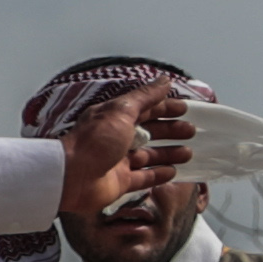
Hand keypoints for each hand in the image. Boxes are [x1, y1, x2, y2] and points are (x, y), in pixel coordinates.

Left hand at [56, 91, 192, 220]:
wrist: (71, 176)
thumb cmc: (95, 140)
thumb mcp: (121, 111)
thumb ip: (145, 96)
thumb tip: (165, 80)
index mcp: (115, 117)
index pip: (145, 109)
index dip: (165, 108)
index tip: (185, 108)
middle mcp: (116, 138)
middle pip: (149, 132)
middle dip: (170, 131)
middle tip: (191, 131)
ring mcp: (118, 161)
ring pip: (149, 155)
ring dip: (169, 153)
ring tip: (188, 153)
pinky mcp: (120, 182)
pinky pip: (144, 178)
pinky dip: (158, 175)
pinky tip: (173, 172)